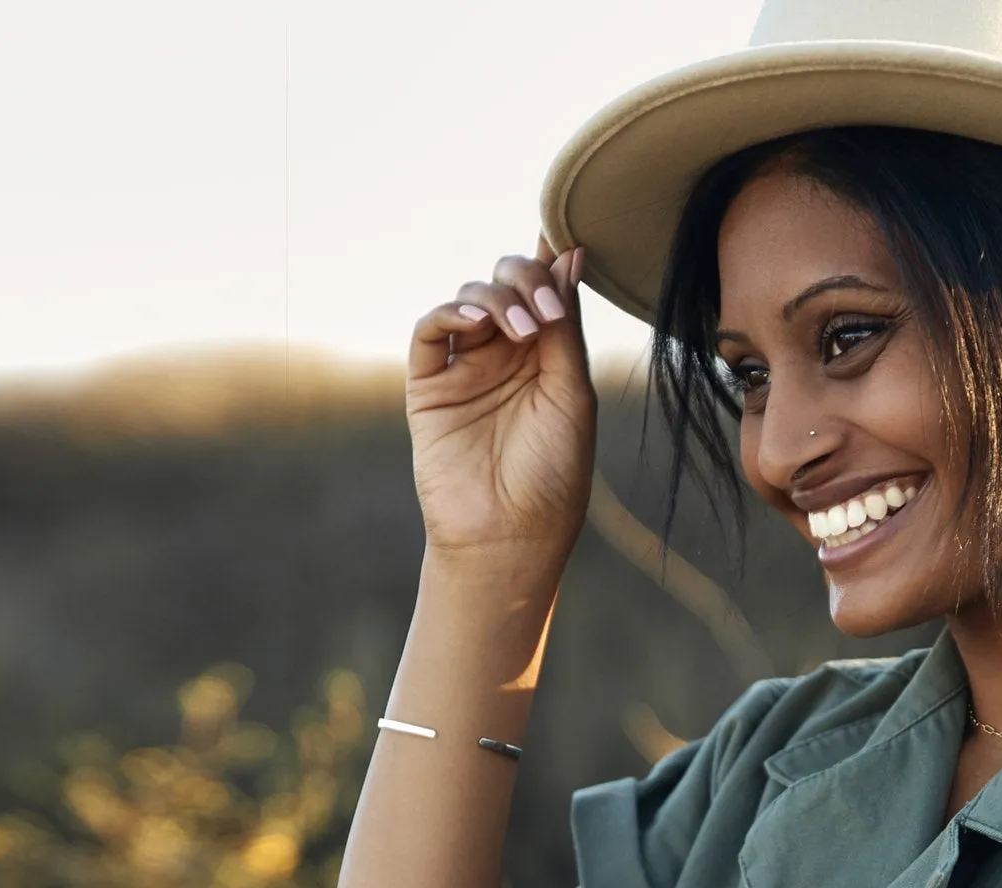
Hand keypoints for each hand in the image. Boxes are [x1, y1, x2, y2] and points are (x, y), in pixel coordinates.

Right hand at [407, 238, 597, 573]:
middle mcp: (507, 358)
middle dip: (524, 279)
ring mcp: (467, 369)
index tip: (562, 236)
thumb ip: (566, 328)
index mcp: (549, 360)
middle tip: (543, 310)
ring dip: (496, 299)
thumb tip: (569, 256)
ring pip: (471, 300)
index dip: (549, 263)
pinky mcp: (430, 386)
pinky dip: (450, 313)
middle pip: (507, 285)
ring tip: (521, 330)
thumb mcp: (572, 395)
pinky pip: (430, 331)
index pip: (546, 294)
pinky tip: (474, 321)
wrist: (509, 536)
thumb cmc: (552, 475)